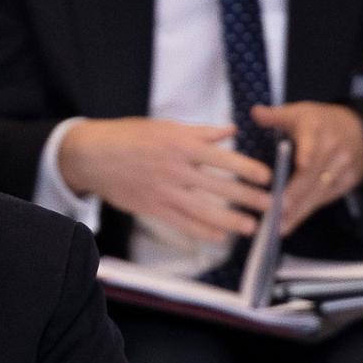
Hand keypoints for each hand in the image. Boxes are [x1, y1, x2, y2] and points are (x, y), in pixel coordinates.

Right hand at [57, 117, 273, 241]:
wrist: (92, 155)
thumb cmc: (129, 136)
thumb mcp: (165, 127)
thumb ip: (200, 132)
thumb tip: (231, 130)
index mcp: (181, 144)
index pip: (223, 158)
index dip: (247, 168)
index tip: (267, 177)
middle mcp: (175, 169)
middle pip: (219, 186)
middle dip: (247, 197)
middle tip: (270, 206)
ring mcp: (163, 191)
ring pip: (202, 209)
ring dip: (229, 220)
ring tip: (250, 227)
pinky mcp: (152, 207)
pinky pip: (181, 222)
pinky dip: (201, 230)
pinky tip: (218, 236)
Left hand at [249, 102, 362, 233]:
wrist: (358, 127)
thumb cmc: (319, 122)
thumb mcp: (298, 112)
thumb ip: (275, 115)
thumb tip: (255, 112)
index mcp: (317, 128)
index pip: (313, 143)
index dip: (307, 155)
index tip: (300, 166)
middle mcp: (334, 148)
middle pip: (313, 175)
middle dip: (294, 196)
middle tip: (275, 212)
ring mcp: (344, 166)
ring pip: (319, 191)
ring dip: (299, 210)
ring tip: (279, 227)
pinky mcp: (349, 180)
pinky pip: (326, 198)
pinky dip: (307, 211)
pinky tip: (291, 223)